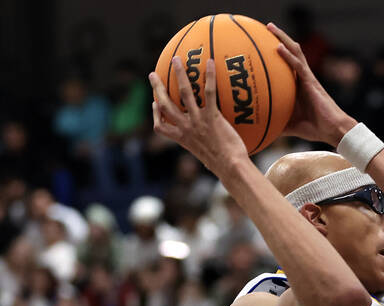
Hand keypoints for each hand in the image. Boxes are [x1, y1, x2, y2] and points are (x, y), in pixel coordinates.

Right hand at [149, 57, 246, 175]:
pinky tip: (210, 62)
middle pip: (165, 104)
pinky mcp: (212, 117)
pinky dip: (209, 76)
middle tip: (153, 75)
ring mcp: (198, 121)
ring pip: (184, 93)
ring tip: (177, 59)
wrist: (231, 167)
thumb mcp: (209, 159)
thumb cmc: (224, 166)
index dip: (156, 114)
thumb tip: (213, 158)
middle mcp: (186, 128)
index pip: (161, 127)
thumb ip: (206, 150)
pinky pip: (209, 92)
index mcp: (182, 139)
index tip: (154, 104)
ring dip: (179, 74)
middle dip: (157, 88)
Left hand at [266, 22, 354, 145]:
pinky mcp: (311, 82)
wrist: (332, 130)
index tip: (263, 44)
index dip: (278, 52)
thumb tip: (262, 130)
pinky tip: (277, 47)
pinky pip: (297, 65)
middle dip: (279, 38)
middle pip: (291, 52)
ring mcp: (307, 78)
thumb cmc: (315, 128)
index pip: (287, 64)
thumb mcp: (291, 126)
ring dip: (282, 39)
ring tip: (270, 27)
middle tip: (267, 27)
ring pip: (294, 52)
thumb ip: (278, 123)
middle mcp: (303, 77)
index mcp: (298, 85)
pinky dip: (287, 56)